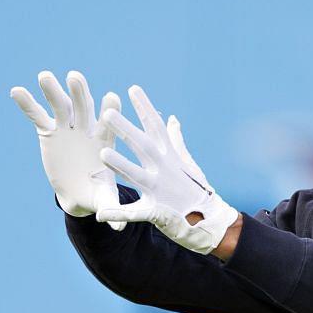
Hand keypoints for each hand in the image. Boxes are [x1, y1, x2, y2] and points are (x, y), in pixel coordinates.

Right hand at [9, 70, 123, 225]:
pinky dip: (27, 103)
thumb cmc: (97, 192)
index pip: (108, 125)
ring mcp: (68, 128)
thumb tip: (119, 227)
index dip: (109, 112)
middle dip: (80, 93)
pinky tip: (16, 91)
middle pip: (85, 108)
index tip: (112, 97)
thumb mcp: (103, 199)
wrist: (79, 191)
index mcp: (104, 143)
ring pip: (61, 106)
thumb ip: (110, 206)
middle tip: (75, 78)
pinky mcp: (49, 131)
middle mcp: (87, 130)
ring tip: (44, 76)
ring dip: (53, 91)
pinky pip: (37, 115)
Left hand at [97, 86, 239, 255]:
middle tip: (108, 113)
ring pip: (137, 175)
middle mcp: (164, 170)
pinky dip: (118, 214)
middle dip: (126, 130)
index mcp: (170, 157)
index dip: (145, 108)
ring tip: (103, 154)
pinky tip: (101, 215)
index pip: (156, 128)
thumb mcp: (187, 163)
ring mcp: (159, 191)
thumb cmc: (197, 191)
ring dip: (121, 165)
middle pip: (143, 146)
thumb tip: (172, 119)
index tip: (132, 89)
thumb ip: (176, 141)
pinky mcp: (155, 212)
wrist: (210, 222)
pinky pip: (133, 214)